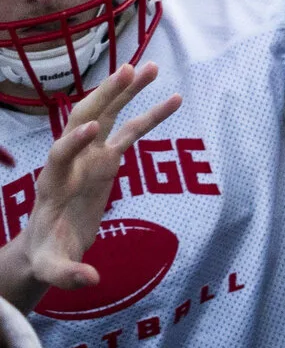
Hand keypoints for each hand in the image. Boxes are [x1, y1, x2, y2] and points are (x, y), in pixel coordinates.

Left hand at [0, 64, 180, 314]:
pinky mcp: (108, 160)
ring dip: (127, 91)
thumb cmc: (48, 255)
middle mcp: (70, 161)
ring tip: (153, 68)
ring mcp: (90, 157)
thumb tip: (91, 279)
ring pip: (107, 115)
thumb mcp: (53, 269)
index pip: (60, 154)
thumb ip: (68, 273)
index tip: (96, 127)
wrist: (46, 245)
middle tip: (128, 72)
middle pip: (82, 119)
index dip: (75, 141)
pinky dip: (151, 114)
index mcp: (53, 183)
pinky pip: (131, 131)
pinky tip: (175, 98)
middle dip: (104, 96)